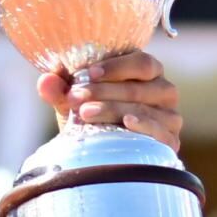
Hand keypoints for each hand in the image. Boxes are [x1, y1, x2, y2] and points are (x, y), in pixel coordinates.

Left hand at [44, 49, 180, 152]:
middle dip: (104, 91)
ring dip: (113, 109)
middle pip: (139, 86)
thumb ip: (60, 89)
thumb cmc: (92, 117)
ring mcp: (170, 116)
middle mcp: (164, 90)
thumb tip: (44, 81)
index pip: (141, 62)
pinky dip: (144, 126)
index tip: (87, 73)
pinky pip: (160, 132)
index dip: (115, 67)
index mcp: (148, 71)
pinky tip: (126, 123)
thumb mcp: (74, 101)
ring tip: (85, 113)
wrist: (104, 153)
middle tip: (75, 97)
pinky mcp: (171, 141)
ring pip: (143, 108)